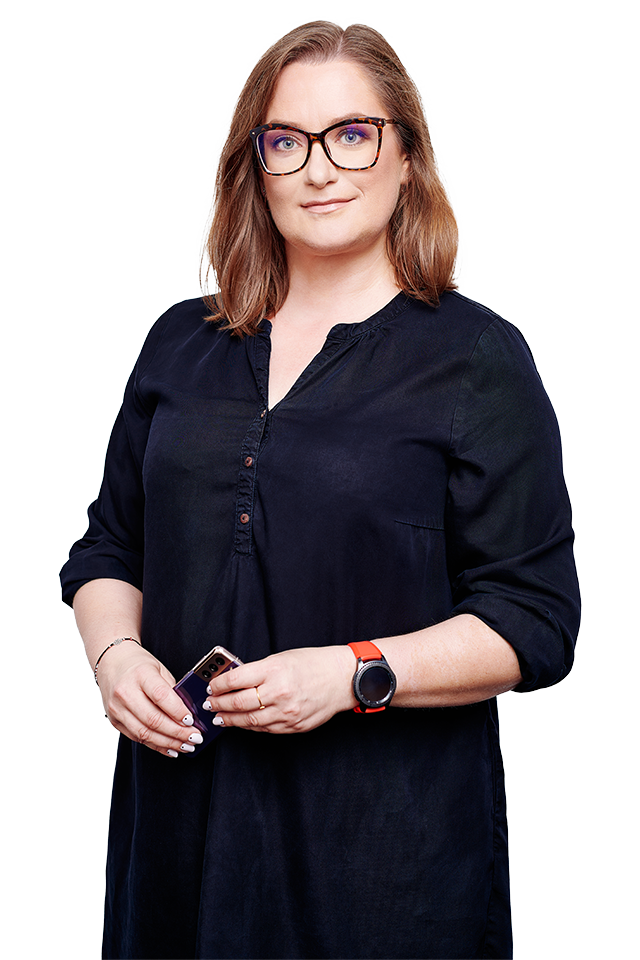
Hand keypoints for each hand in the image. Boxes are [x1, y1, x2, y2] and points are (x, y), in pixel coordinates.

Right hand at [98, 643, 202, 757]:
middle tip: (194, 738)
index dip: (178, 711)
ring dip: (168, 743)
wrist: (112, 662)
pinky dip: (155, 745)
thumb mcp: (159, 669)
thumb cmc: (138, 665)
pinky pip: (136, 737)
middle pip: (153, 719)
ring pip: (144, 733)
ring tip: (185, 746)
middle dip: (177, 733)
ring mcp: (117, 708)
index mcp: (140, 674)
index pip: (161, 696)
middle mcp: (125, 692)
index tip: (192, 721)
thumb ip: (172, 690)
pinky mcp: (114, 721)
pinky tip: (169, 748)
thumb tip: (189, 713)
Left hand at [203, 646, 356, 733]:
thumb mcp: (282, 658)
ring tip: (220, 717)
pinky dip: (250, 726)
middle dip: (219, 704)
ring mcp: (287, 712)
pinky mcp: (293, 725)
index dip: (218, 685)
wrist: (342, 679)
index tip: (211, 686)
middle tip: (210, 703)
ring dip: (230, 719)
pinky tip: (241, 722)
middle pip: (238, 703)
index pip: (236, 680)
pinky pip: (265, 729)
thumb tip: (234, 681)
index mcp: (274, 669)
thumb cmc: (313, 664)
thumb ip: (258, 671)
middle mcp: (279, 691)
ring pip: (249, 720)